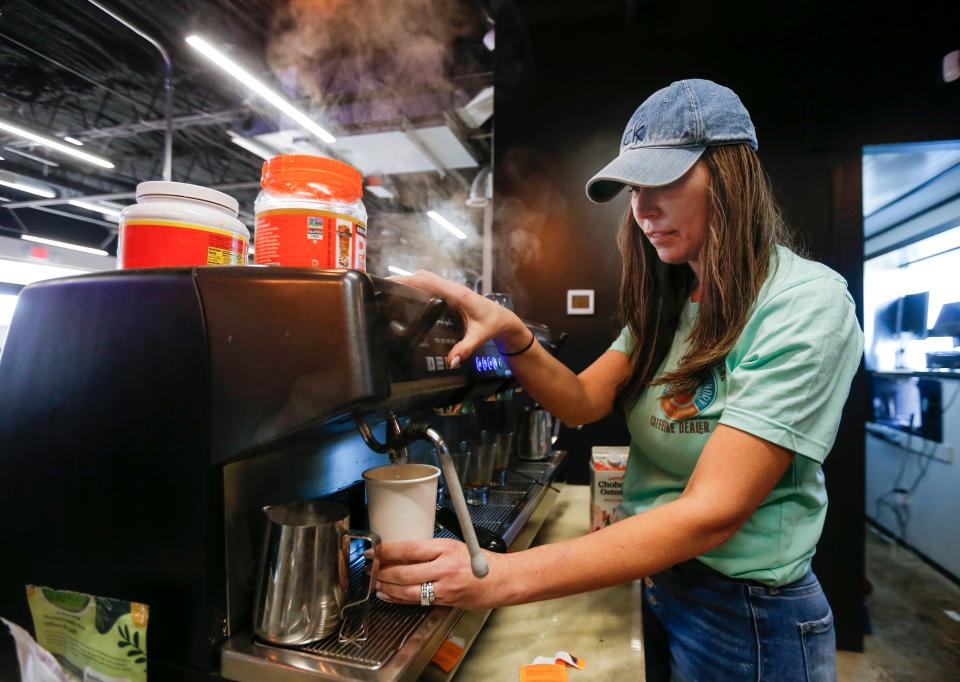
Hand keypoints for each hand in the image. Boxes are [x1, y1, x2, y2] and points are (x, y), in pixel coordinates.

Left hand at [372, 538, 513, 609]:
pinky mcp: (445, 601)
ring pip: (407, 589)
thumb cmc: (481, 561)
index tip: (373, 550)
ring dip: (387, 586)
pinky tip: (388, 595)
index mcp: (446, 548)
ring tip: (374, 582)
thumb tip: (402, 551)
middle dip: (382, 571)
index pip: (409, 549)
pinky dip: (398, 599)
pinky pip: (416, 601)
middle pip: (404, 572)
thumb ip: (432, 549)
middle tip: (369, 568)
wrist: (502, 580)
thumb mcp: (456, 545)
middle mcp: (444, 567)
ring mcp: (445, 587)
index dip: (387, 551)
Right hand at [394, 271, 529, 365]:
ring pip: (426, 278)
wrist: (503, 318)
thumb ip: (466, 348)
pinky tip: (407, 296)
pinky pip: (430, 284)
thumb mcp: (479, 337)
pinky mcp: (450, 292)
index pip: (429, 282)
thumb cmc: (492, 324)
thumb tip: (451, 361)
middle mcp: (452, 288)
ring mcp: (451, 288)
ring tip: (390, 291)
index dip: (409, 280)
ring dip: (409, 281)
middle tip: (383, 288)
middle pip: (423, 276)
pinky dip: (417, 285)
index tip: (391, 283)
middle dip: (403, 279)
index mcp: (457, 295)